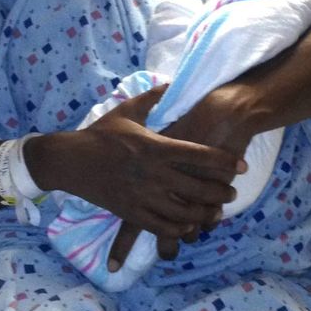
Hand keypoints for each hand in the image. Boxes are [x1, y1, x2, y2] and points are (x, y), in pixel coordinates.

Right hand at [108, 84, 252, 268]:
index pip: (198, 155)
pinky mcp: (131, 213)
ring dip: (204, 213)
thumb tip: (170, 82)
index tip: (240, 165)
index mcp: (155, 147)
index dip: (223, 160)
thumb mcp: (127, 111)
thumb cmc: (100, 134)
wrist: (70, 161)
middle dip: (219, 191)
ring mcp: (142, 197)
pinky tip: (189, 226)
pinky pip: (161, 226)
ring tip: (216, 212)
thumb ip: (152, 98)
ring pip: (183, 212)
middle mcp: (153, 174)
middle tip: (232, 192)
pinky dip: (179, 228)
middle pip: (197, 187)